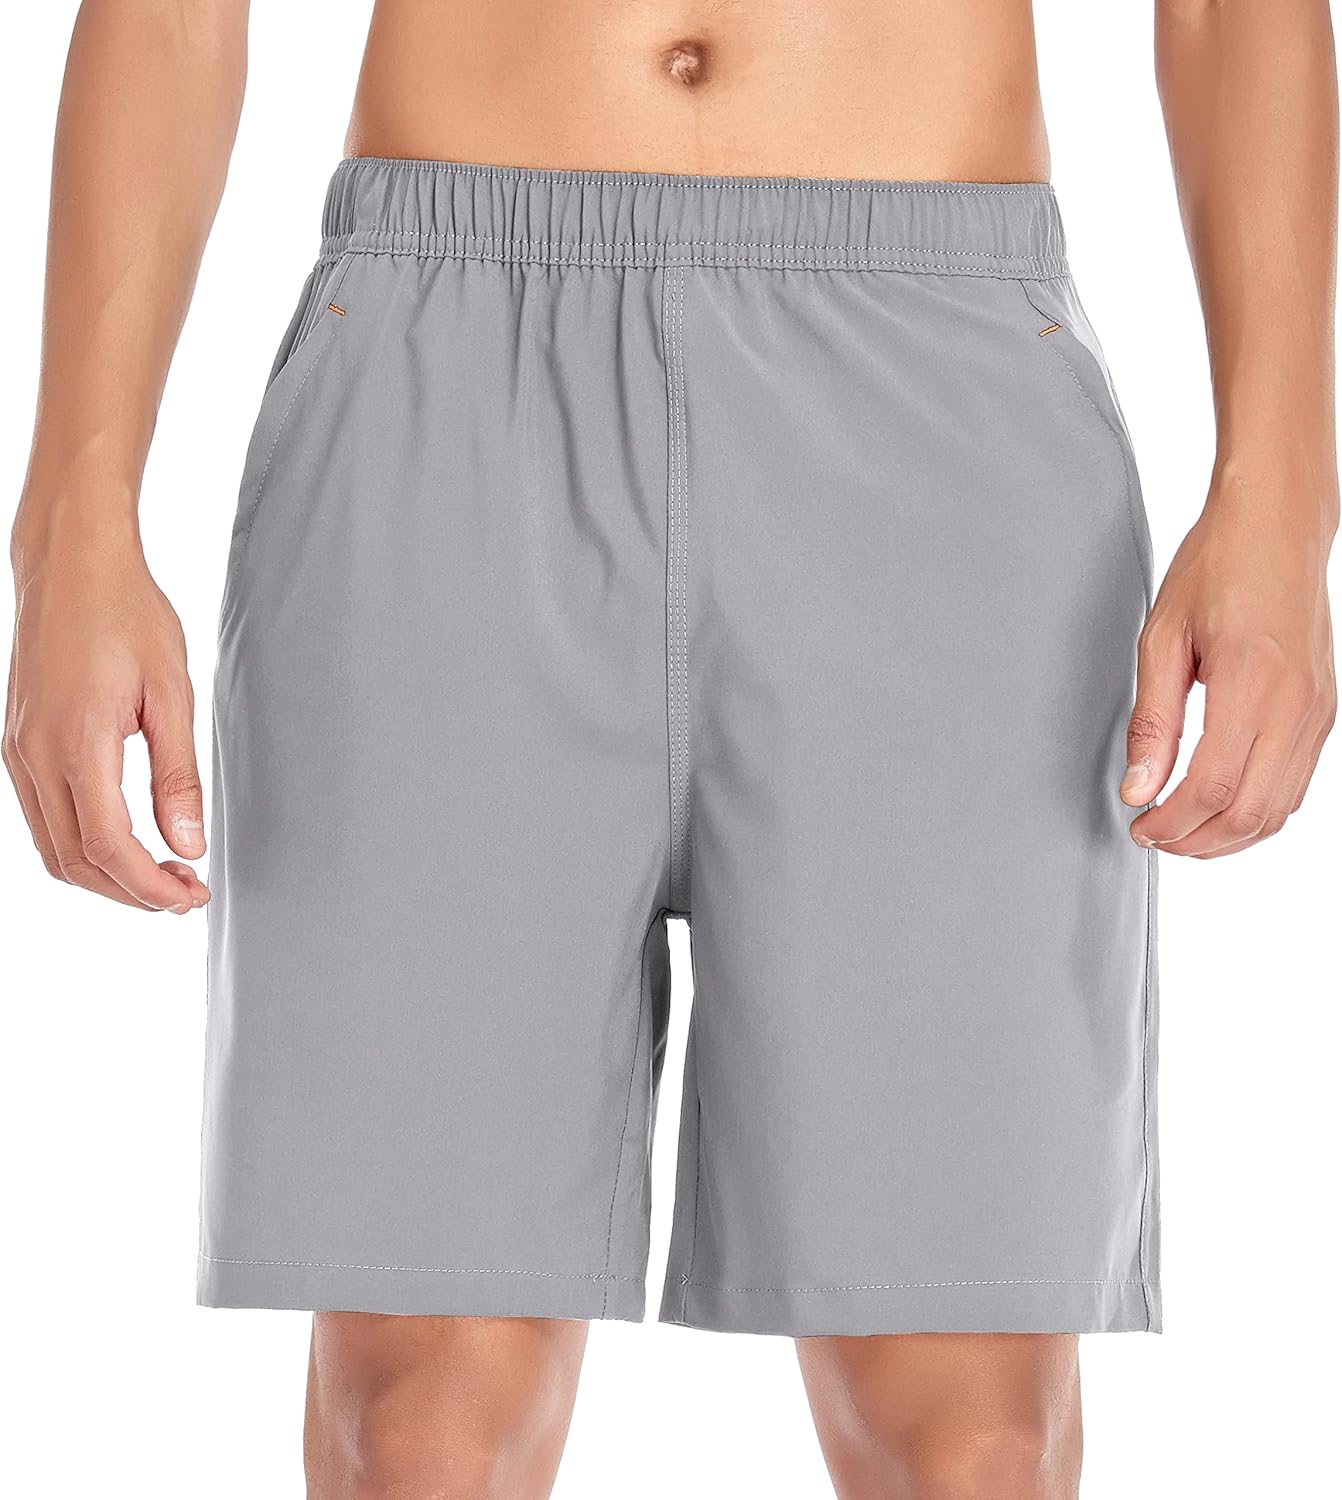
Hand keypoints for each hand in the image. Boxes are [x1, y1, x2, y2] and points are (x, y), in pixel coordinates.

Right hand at [5, 514, 209, 909]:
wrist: (72, 565)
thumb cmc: (126, 615)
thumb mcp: (172, 694)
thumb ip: (178, 775)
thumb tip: (187, 843)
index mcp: (76, 743)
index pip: (107, 846)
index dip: (149, 885)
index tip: (190, 896)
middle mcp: (34, 754)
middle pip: (75, 861)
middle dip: (132, 891)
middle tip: (185, 893)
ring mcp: (18, 751)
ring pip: (54, 847)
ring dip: (106, 875)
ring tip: (163, 874)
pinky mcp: (17, 744)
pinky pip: (43, 818)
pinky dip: (83, 846)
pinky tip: (126, 841)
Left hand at [1121, 482, 1336, 856]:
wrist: (1276, 526)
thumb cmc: (1218, 568)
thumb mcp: (1161, 640)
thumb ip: (1151, 722)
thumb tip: (1138, 786)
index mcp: (1251, 684)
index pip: (1210, 788)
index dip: (1171, 822)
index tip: (1140, 826)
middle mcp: (1294, 705)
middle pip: (1248, 812)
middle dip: (1196, 840)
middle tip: (1155, 837)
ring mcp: (1318, 711)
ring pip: (1278, 809)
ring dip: (1228, 836)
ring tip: (1183, 831)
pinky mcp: (1324, 711)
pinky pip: (1296, 784)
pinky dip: (1258, 811)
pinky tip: (1221, 808)